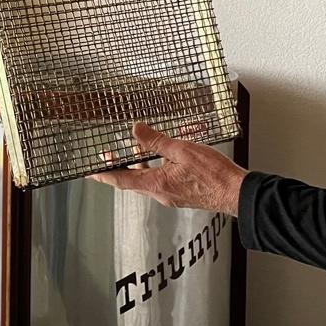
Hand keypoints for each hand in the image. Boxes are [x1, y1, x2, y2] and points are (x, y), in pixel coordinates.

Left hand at [89, 122, 246, 215]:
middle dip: (118, 167)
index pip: (120, 180)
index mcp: (157, 184)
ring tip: (137, 147)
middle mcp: (161, 193)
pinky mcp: (181, 193)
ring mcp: (171, 195)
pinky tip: (165, 154)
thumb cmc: (214, 175)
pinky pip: (162, 178)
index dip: (102, 174)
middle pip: (131, 180)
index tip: (88, 172)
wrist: (237, 192)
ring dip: (140, 164)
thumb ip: (156, 140)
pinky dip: (158, 166)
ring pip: (148, 178)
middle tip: (107, 155)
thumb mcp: (182, 150)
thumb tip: (136, 130)